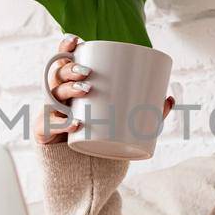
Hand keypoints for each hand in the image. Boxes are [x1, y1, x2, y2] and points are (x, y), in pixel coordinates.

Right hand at [34, 33, 174, 145]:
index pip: (63, 61)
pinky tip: (74, 124)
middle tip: (88, 72)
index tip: (76, 40)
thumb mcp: (122, 123)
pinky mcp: (44, 134)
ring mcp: (50, 114)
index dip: (65, 48)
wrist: (83, 174)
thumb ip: (146, 113)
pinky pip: (48, 126)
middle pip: (58, 74)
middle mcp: (57, 97)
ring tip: (86, 89)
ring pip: (53, 94)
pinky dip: (61, 125)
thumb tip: (169, 98)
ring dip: (69, 89)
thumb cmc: (101, 142)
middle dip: (71, 68)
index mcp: (72, 87)